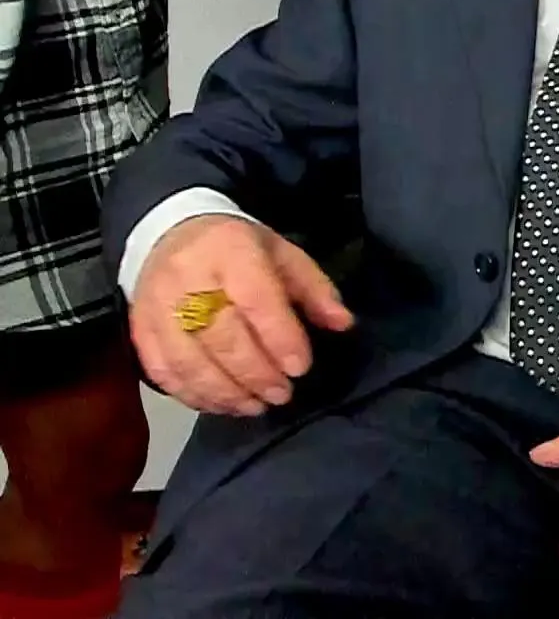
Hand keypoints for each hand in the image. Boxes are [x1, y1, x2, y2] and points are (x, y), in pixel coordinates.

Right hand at [128, 215, 353, 416]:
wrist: (168, 231)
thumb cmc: (236, 248)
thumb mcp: (282, 254)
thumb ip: (314, 289)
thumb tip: (342, 323)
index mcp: (230, 250)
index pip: (255, 299)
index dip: (279, 338)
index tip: (300, 367)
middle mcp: (188, 278)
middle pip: (221, 336)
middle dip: (256, 373)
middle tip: (282, 394)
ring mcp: (157, 305)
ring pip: (189, 360)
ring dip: (225, 392)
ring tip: (255, 405)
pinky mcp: (139, 329)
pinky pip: (162, 371)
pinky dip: (193, 395)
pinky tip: (221, 404)